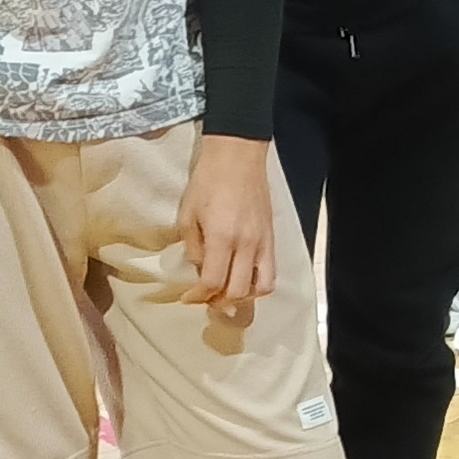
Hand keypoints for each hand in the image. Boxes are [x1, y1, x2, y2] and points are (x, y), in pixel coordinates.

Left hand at [175, 133, 278, 306]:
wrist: (237, 157)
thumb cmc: (208, 181)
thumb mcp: (187, 214)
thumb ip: (193, 246)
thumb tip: (199, 268)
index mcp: (222, 237)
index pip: (213, 282)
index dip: (199, 297)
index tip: (188, 298)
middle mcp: (246, 244)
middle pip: (237, 292)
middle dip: (219, 301)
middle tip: (206, 299)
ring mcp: (263, 242)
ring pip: (261, 288)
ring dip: (243, 298)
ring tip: (228, 293)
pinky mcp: (271, 238)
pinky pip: (271, 272)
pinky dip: (258, 285)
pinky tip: (244, 280)